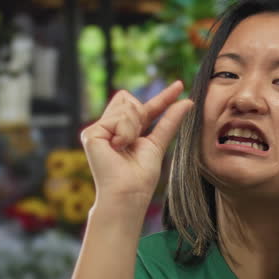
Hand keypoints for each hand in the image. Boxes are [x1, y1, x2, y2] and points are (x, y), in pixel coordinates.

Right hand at [80, 81, 193, 205]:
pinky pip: (118, 118)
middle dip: (140, 115)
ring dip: (133, 127)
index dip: (162, 97)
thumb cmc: (141, 176)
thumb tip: (187, 101)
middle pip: (128, 99)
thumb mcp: (158, 143)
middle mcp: (108, 128)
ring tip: (124, 147)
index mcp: (124, 131)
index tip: (180, 86)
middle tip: (135, 140)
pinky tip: (117, 147)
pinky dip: (125, 132)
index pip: (143, 107)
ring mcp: (98, 130)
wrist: (129, 192)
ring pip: (125, 106)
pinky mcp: (91, 134)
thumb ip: (170, 121)